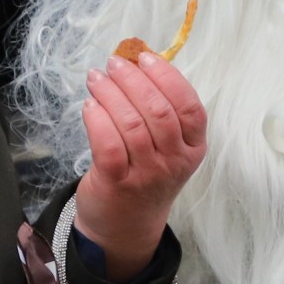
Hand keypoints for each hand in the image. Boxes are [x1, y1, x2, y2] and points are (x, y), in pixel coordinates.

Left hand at [75, 51, 206, 279]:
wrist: (125, 225)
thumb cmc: (145, 175)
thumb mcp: (166, 147)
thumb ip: (159, 110)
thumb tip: (137, 63)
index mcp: (193, 148)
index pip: (189, 106)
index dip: (167, 77)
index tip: (145, 57)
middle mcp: (174, 162)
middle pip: (158, 110)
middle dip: (133, 80)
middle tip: (114, 63)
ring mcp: (148, 174)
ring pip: (131, 123)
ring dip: (110, 94)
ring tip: (96, 79)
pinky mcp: (118, 183)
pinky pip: (108, 143)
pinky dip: (97, 119)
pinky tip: (90, 106)